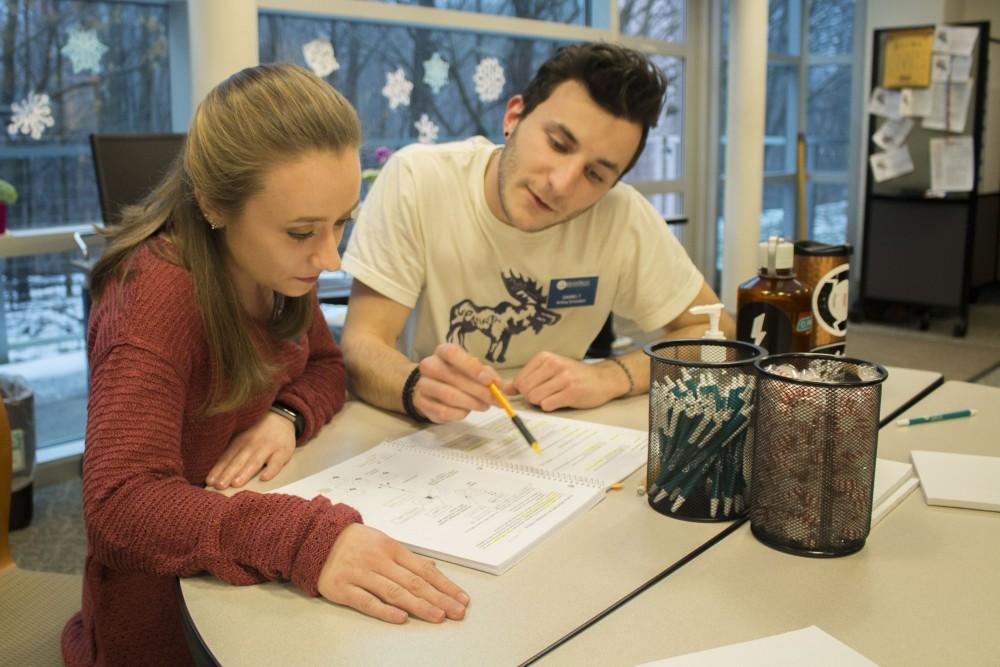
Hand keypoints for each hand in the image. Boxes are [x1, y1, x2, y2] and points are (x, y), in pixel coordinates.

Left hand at [206, 411, 295, 489]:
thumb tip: (214, 471)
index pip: (227, 458)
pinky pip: (276, 462)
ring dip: (245, 473)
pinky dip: (271, 470)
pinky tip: (264, 478)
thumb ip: (231, 451)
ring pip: (255, 462)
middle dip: (228, 473)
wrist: (281, 417)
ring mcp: (268, 448)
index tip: (210, 481)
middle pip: (239, 461)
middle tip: (219, 486)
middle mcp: (252, 444)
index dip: (218, 469)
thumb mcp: (242, 435)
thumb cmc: (257, 431)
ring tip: (236, 484)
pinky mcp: (283, 452)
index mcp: (240, 441)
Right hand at [318, 523, 468, 623]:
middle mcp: (378, 561)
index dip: (445, 584)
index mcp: (391, 548)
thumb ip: (407, 558)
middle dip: (439, 598)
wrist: (316, 538)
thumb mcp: (384, 542)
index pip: (424, 570)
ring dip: (419, 605)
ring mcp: (361, 574)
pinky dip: (384, 610)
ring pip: (394, 592)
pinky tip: (401, 618)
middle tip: (457, 612)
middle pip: (414, 582)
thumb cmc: (355, 542)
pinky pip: (367, 601)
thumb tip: (434, 568)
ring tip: (438, 616)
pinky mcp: (343, 588)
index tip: (461, 598)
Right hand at [412, 343, 500, 422]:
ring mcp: (423, 384)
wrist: (431, 387)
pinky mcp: (422, 403)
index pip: (453, 354)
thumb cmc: (456, 375)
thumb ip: (487, 374)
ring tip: (484, 406)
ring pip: (450, 396)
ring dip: (471, 403)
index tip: (489, 381)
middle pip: (454, 378)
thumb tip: (499, 386)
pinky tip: (467, 411)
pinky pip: (443, 411)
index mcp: (442, 351)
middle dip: (479, 391)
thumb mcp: (473, 368)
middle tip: (494, 399)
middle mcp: (429, 365)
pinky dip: (460, 413)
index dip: (472, 368)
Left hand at [509, 352, 628, 410]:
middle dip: (531, 397)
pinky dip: (551, 407)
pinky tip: (560, 400)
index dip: (523, 390)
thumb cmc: (574, 375)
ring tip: (554, 396)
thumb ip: (529, 377)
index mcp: (545, 357)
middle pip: (525, 390)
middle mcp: (554, 365)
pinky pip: (547, 405)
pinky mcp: (571, 392)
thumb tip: (505, 389)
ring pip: (535, 398)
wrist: (603, 379)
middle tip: (546, 394)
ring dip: (541, 402)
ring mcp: (563, 378)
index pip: (519, 380)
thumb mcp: (551, 368)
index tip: (533, 390)